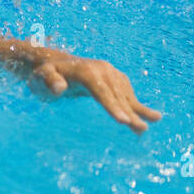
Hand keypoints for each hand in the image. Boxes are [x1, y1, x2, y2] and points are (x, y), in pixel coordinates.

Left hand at [33, 54, 161, 132]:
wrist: (55, 64)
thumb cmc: (45, 75)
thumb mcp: (40, 78)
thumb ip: (48, 81)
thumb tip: (59, 88)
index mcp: (86, 71)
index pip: (101, 92)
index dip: (112, 107)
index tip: (123, 121)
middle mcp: (102, 70)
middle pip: (117, 95)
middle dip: (129, 113)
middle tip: (141, 129)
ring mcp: (111, 73)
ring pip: (125, 95)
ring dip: (138, 110)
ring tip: (153, 122)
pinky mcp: (116, 78)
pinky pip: (127, 94)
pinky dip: (137, 105)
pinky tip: (151, 117)